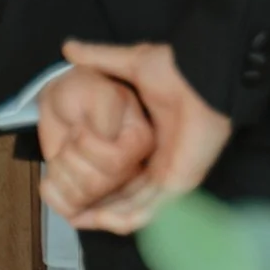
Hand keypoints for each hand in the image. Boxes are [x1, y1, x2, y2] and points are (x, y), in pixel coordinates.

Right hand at [58, 40, 233, 233]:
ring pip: (131, 209)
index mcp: (151, 139)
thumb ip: (101, 59)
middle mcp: (160, 161)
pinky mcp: (178, 185)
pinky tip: (95, 217)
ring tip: (74, 214)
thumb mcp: (132, 63)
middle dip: (94, 203)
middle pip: (123, 195)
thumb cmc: (177, 70)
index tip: (64, 179)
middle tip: (66, 205)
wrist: (205, 78)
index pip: (119, 170)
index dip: (92, 177)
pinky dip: (120, 220)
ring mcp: (170, 176)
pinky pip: (147, 214)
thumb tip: (68, 48)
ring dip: (102, 215)